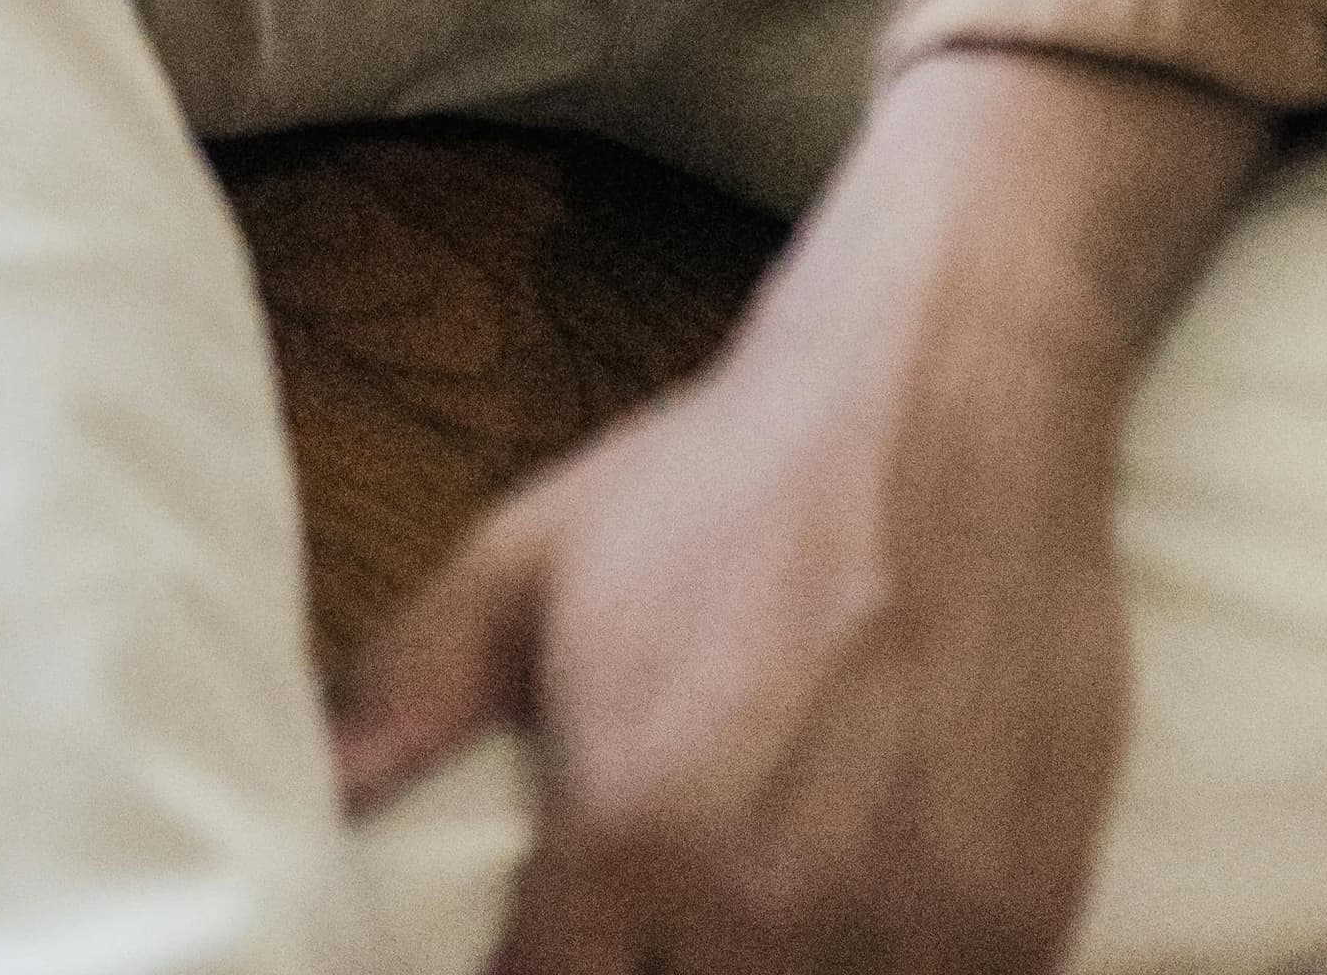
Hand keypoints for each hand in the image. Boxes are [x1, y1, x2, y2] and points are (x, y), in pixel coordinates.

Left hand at [329, 52, 1260, 973]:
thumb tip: (306, 795)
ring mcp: (904, 934)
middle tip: (661, 924)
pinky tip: (864, 916)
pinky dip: (898, 974)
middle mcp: (762, 913)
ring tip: (756, 917)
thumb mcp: (531, 560)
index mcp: (626, 841)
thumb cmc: (724, 480)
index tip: (544, 956)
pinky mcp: (1020, 928)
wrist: (941, 408)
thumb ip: (405, 693)